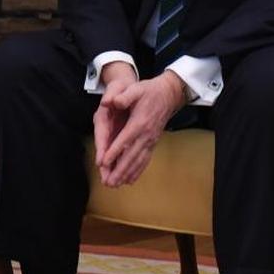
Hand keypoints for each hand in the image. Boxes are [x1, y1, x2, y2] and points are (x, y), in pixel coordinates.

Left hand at [95, 69, 188, 187]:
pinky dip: (137, 171)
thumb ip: (124, 96)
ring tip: (116, 185)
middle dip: (119, 170)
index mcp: (139, 122)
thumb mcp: (136, 89)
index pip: (125, 139)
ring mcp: (150, 140)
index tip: (105, 163)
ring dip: (127, 174)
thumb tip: (112, 101)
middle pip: (131, 155)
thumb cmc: (149, 91)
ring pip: (138, 160)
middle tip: (109, 182)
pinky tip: (130, 180)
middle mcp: (146, 135)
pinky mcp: (152, 143)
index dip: (114, 151)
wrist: (168, 95)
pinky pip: (145, 160)